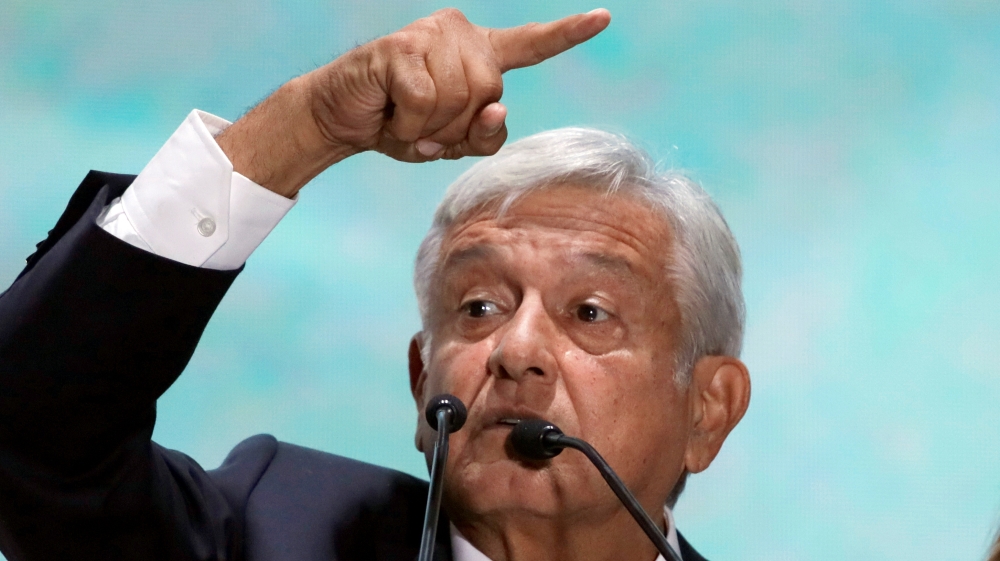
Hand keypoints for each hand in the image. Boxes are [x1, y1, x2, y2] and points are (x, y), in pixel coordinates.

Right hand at [216, 8, 610, 196]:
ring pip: (459, 98)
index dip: (566, 34)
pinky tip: (389, 112)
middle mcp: (459, 35)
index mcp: (478, 55)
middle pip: (490, 93)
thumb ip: (482, 135)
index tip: (604, 18)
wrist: (343, 118)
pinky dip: (407, 123)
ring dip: (429, 126)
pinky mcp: (401, 46)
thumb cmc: (400, 126)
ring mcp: (430, 34)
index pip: (530, 45)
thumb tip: (497, 111)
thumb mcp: (450, 141)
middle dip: (457, 125)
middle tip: (424, 126)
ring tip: (404, 117)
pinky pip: (424, 101)